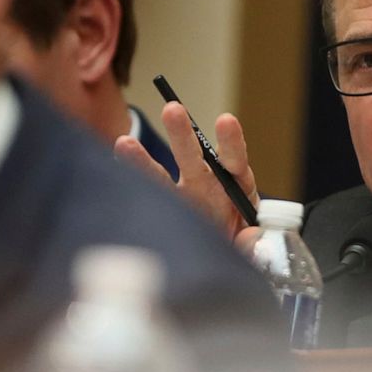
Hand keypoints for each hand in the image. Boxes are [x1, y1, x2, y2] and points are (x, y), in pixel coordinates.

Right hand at [114, 101, 257, 238]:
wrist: (223, 262)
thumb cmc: (244, 246)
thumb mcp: (258, 248)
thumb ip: (256, 243)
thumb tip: (249, 236)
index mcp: (237, 188)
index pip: (234, 161)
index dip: (230, 142)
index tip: (225, 120)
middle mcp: (208, 186)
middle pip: (195, 158)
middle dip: (184, 135)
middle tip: (172, 109)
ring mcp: (184, 197)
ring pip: (162, 175)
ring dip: (143, 159)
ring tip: (125, 142)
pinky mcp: (165, 211)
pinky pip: (148, 195)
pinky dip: (131, 182)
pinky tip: (113, 173)